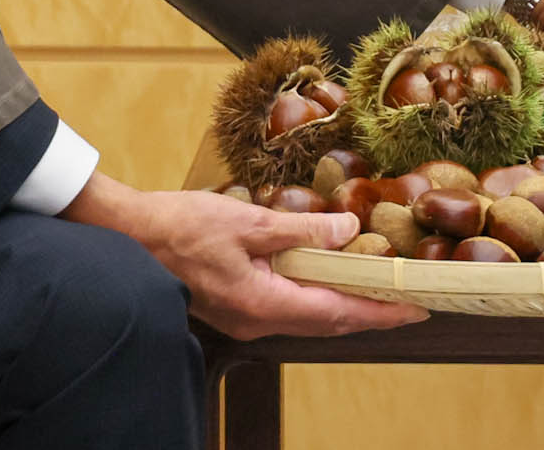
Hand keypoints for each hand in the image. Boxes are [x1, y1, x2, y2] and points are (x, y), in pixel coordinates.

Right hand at [62, 172, 427, 338]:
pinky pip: (286, 306)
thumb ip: (304, 229)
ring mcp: (243, 317)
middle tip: (406, 298)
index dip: (380, 312)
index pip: (337, 314)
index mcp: (264, 304)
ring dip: (343, 303)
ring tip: (377, 287)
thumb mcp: (251, 221)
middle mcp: (256, 321)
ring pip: (307, 316)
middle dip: (369, 311)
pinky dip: (315, 294)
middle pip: (327, 321)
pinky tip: (326, 274)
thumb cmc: (182, 227)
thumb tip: (349, 232)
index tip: (415, 308)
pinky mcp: (233, 304)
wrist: (127, 236)